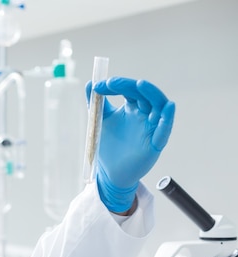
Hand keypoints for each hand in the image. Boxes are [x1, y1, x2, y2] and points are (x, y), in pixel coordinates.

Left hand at [85, 77, 175, 212]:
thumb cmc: (109, 147)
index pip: (129, 90)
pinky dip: (168, 117)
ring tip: (140, 84)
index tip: (98, 86)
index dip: (117, 84)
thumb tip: (90, 84)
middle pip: (144, 94)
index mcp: (132, 109)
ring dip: (151, 93)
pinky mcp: (156, 144)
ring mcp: (151, 128)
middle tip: (111, 83)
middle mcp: (145, 115)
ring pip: (159, 106)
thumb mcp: (100, 122)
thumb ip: (96, 104)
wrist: (110, 173)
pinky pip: (165, 129)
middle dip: (129, 85)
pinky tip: (168, 106)